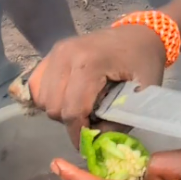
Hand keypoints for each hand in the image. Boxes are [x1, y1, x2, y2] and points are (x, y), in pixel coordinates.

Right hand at [29, 25, 166, 145]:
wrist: (139, 33)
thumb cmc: (144, 62)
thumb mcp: (143, 93)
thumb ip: (120, 121)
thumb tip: (96, 142)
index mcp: (91, 62)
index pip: (73, 110)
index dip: (78, 134)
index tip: (88, 146)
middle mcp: (66, 54)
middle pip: (54, 107)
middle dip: (71, 122)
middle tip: (91, 121)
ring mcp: (56, 52)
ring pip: (42, 99)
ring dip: (59, 111)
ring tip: (82, 106)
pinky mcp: (51, 53)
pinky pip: (36, 86)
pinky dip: (48, 98)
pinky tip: (68, 97)